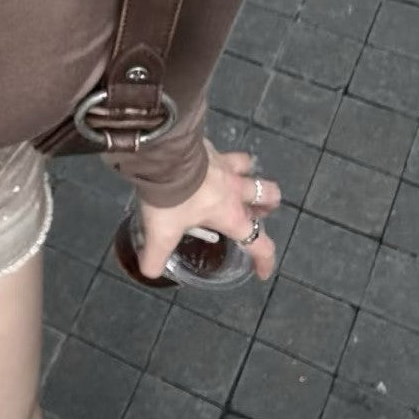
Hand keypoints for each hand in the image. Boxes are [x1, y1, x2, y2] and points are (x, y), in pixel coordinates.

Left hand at [136, 142, 280, 281]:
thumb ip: (156, 255)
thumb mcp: (161, 232)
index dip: (265, 259)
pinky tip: (207, 160)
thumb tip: (150, 272)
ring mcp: (225, 165)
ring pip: (250, 167)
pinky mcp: (210, 147)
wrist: (163, 156)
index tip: (262, 272)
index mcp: (230, 215)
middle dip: (267, 204)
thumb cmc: (171, 198)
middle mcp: (235, 190)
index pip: (259, 243)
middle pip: (268, 195)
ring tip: (238, 180)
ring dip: (248, 175)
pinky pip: (222, 151)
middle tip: (257, 211)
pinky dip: (219, 158)